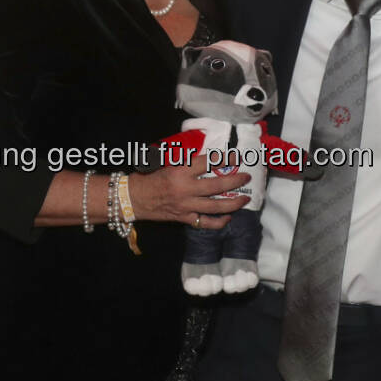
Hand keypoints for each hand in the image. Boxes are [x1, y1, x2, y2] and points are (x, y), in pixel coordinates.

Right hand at [128, 151, 249, 226]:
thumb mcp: (165, 162)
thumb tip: (205, 157)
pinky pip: (205, 222)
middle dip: (235, 181)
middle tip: (246, 177)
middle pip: (217, 185)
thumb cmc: (149, 177)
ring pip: (215, 206)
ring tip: (245, 199)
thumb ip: (185, 160)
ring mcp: (186, 205)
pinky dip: (218, 221)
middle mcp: (185, 188)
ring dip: (233, 203)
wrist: (134, 198)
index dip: (224, 159)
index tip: (236, 158)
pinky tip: (228, 218)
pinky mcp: (184, 218)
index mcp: (180, 171)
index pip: (207, 162)